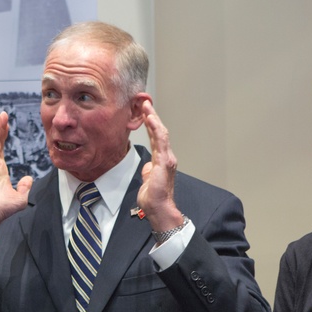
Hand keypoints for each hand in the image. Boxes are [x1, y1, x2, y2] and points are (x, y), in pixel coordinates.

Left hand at [136, 100, 183, 231]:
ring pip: (161, 133)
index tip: (144, 112)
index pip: (156, 137)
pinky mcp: (164, 162)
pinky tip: (151, 119)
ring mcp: (167, 158)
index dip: (151, 124)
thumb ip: (149, 170)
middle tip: (144, 102)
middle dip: (152, 116)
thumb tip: (148, 166)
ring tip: (146, 106)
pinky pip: (160, 141)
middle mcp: (167, 156)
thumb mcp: (148, 180)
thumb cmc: (154, 197)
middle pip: (159, 131)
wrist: (158, 208)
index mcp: (162, 160)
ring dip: (153, 118)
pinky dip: (156, 128)